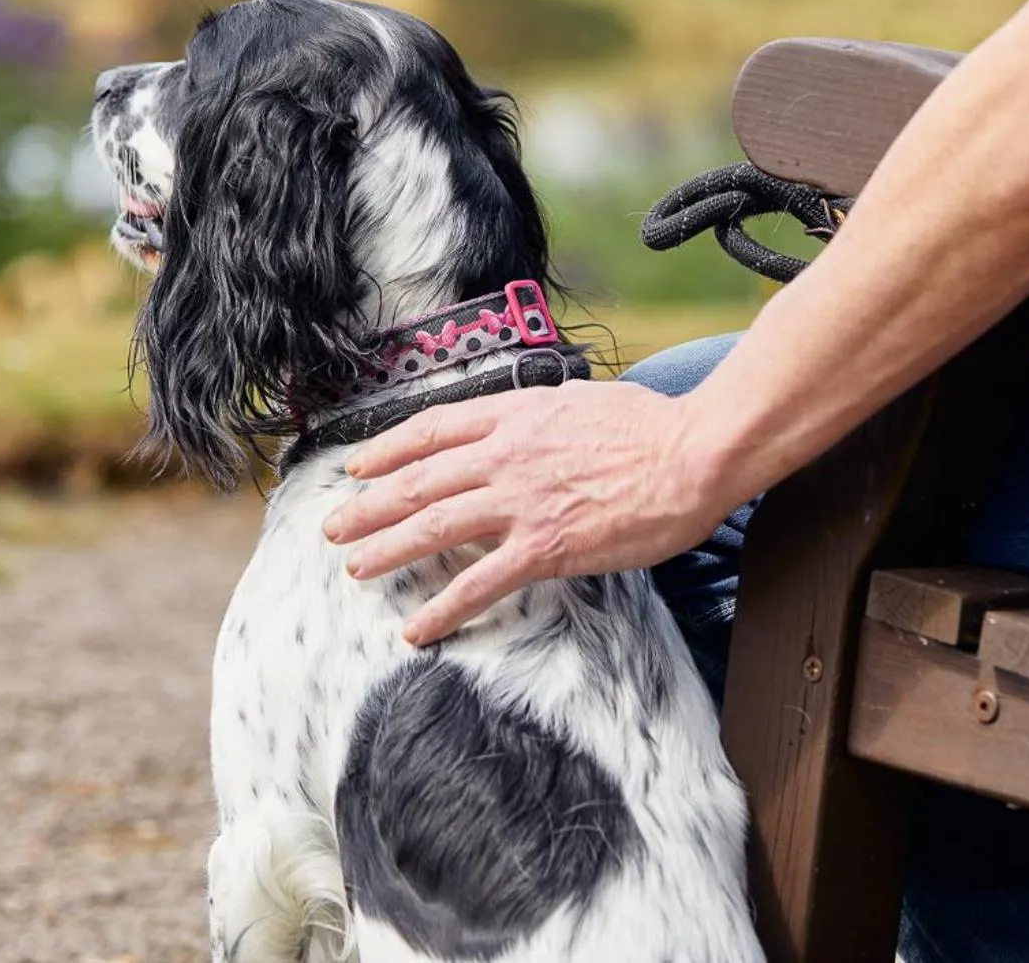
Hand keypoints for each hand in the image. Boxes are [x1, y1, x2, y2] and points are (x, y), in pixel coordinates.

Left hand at [322, 380, 730, 645]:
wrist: (692, 453)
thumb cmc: (652, 426)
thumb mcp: (581, 400)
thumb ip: (542, 414)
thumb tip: (529, 423)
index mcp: (515, 414)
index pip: (432, 430)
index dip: (387, 449)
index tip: (358, 466)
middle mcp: (506, 455)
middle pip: (418, 480)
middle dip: (369, 506)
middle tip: (336, 528)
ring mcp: (520, 502)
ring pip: (433, 527)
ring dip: (387, 550)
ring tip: (356, 569)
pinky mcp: (545, 547)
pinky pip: (479, 584)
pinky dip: (441, 609)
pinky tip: (417, 628)